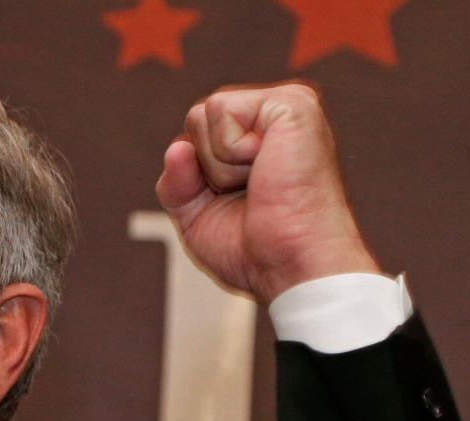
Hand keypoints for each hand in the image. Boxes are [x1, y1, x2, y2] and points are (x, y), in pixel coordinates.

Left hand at [156, 82, 380, 303]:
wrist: (293, 268)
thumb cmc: (255, 250)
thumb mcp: (197, 216)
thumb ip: (177, 182)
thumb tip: (178, 147)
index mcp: (258, 138)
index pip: (193, 136)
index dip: (196, 178)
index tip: (239, 204)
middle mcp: (273, 117)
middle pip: (193, 121)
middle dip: (205, 169)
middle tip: (251, 195)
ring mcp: (287, 104)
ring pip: (201, 114)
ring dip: (218, 164)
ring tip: (261, 184)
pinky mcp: (292, 103)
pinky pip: (219, 109)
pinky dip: (229, 151)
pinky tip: (266, 167)